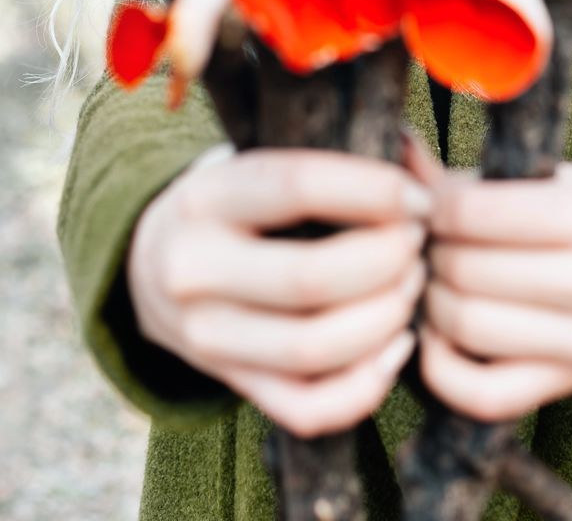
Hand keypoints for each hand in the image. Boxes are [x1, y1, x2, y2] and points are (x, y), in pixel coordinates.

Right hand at [126, 144, 430, 436]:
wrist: (151, 267)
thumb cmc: (234, 205)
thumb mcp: (255, 166)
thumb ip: (327, 163)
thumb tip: (417, 166)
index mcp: (206, 197)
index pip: (298, 187)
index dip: (375, 191)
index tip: (420, 198)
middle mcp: (195, 269)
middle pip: (310, 277)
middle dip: (387, 260)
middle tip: (418, 243)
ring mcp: (206, 337)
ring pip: (314, 349)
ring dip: (386, 318)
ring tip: (410, 285)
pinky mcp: (230, 384)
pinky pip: (309, 408)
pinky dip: (368, 385)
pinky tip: (397, 344)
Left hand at [402, 131, 571, 422]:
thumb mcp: (556, 177)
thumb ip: (474, 174)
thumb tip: (398, 148)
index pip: (473, 212)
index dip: (433, 207)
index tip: (429, 204)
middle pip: (462, 271)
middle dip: (427, 252)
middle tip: (422, 240)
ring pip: (464, 327)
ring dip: (428, 299)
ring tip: (430, 275)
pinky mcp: (571, 385)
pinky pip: (481, 393)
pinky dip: (439, 365)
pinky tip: (435, 331)